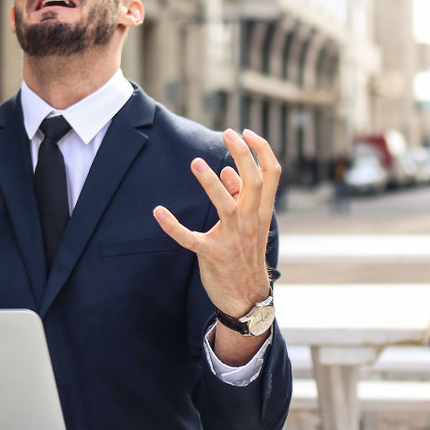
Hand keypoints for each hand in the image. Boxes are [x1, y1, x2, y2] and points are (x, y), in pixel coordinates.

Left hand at [153, 129, 278, 355]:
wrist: (247, 297)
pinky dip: (173, 225)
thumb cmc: (245, 255)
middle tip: (227, 133)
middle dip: (242, 155)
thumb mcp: (250, 225)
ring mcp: (233, 239)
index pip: (271, 175)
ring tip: (196, 162)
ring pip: (225, 206)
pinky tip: (158, 212)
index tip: (246, 132)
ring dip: (210, 183)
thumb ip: (240, 198)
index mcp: (261, 212)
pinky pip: (191, 238)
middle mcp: (251, 222)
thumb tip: (227, 171)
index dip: (261, 150)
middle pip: (254, 182)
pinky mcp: (212, 254)